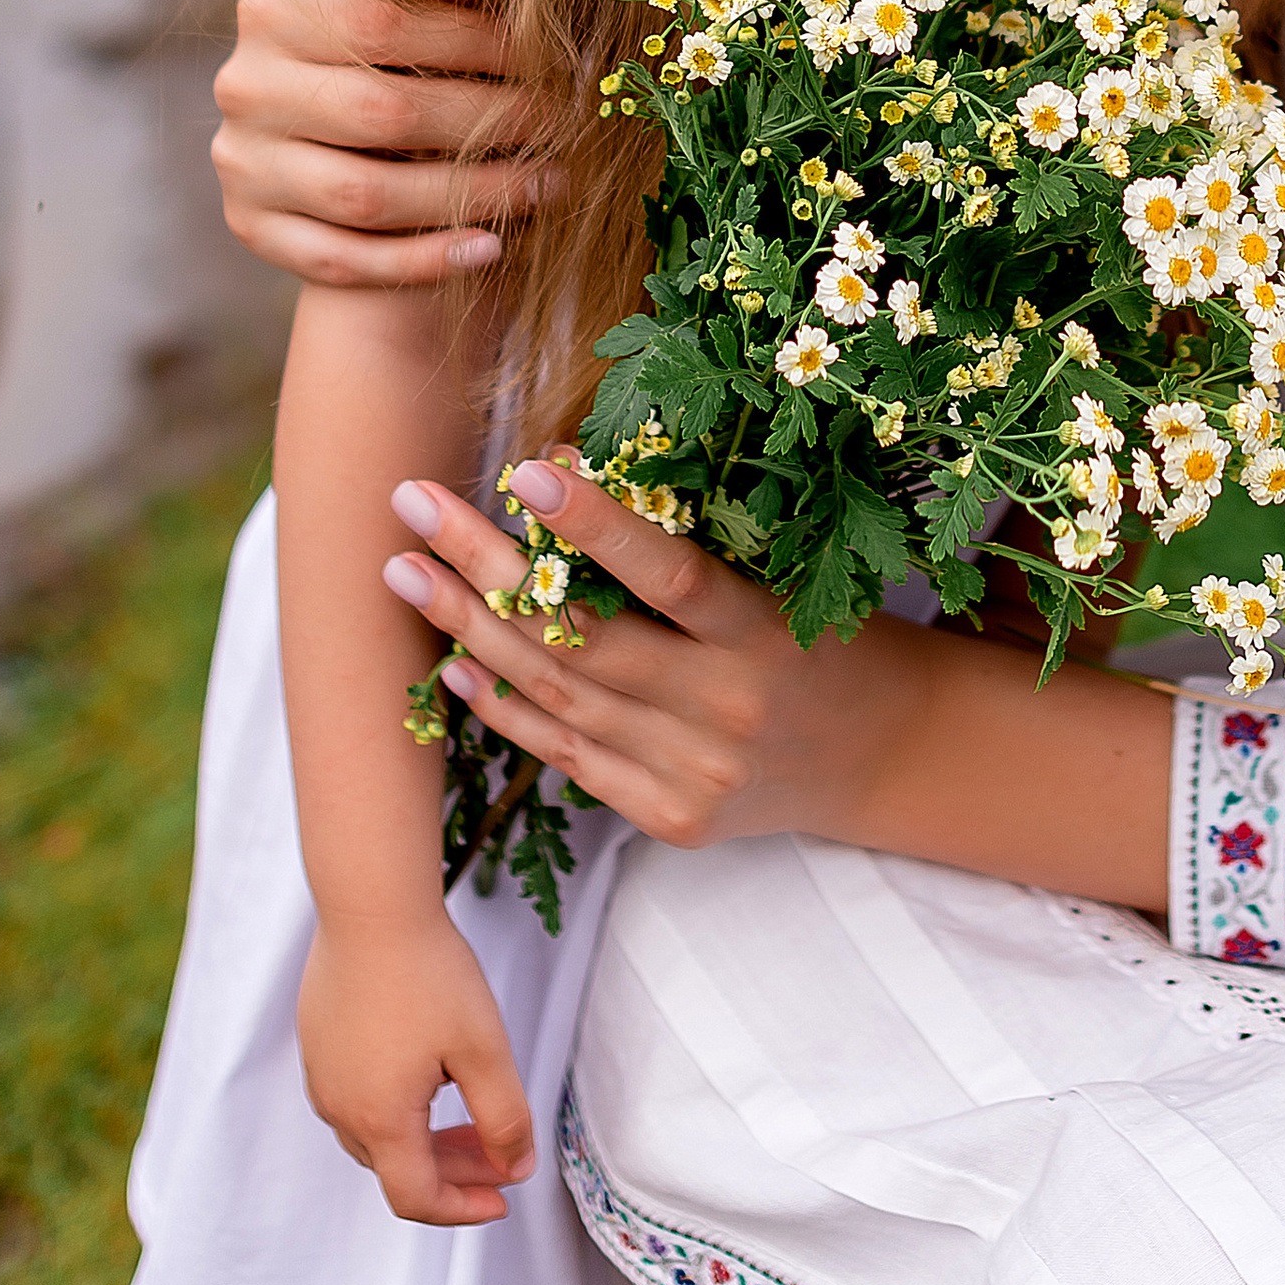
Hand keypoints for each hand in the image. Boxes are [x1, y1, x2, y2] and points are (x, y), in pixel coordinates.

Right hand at [213, 0, 553, 286]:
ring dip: (473, 196)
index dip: (476, 42)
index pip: (383, 23)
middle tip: (565, 125)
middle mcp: (245, 84)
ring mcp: (241, 163)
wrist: (322, 123)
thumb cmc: (384, 37)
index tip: (549, 57)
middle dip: (490, 120)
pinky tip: (492, 247)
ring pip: (366, 197)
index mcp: (274, 6)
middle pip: (381, 114)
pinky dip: (423, 260)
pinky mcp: (251, 230)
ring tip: (552, 186)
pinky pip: (342, 261)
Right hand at [295, 908, 535, 1225]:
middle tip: (502, 1154)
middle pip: (398, 1168)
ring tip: (473, 1115)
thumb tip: (516, 1168)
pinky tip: (432, 1075)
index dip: (462, 1209)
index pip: (416, 1199)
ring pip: (377, 1134)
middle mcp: (340, 1108)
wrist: (371, 906)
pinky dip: (399, 1108)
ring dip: (427, 1139)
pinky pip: (357, 1098)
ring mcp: (322, 1076)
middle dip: (455, 1170)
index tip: (502, 1197)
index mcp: (379, 1120)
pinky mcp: (318, 1045)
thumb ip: (505, 1118)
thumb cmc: (429, 973)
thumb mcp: (484, 1049)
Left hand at [385, 469, 928, 854]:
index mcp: (765, 634)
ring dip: (469, 632)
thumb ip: (689, 546)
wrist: (878, 754)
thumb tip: (564, 472)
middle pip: (583, 638)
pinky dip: (506, 709)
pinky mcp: (668, 817)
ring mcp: (692, 772)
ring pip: (560, 696)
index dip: (594, 527)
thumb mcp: (782, 577)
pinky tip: (454, 665)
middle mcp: (726, 709)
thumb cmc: (820, 633)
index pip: (669, 576)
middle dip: (486, 567)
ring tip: (405, 573)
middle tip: (412, 505)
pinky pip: (569, 756)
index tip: (521, 467)